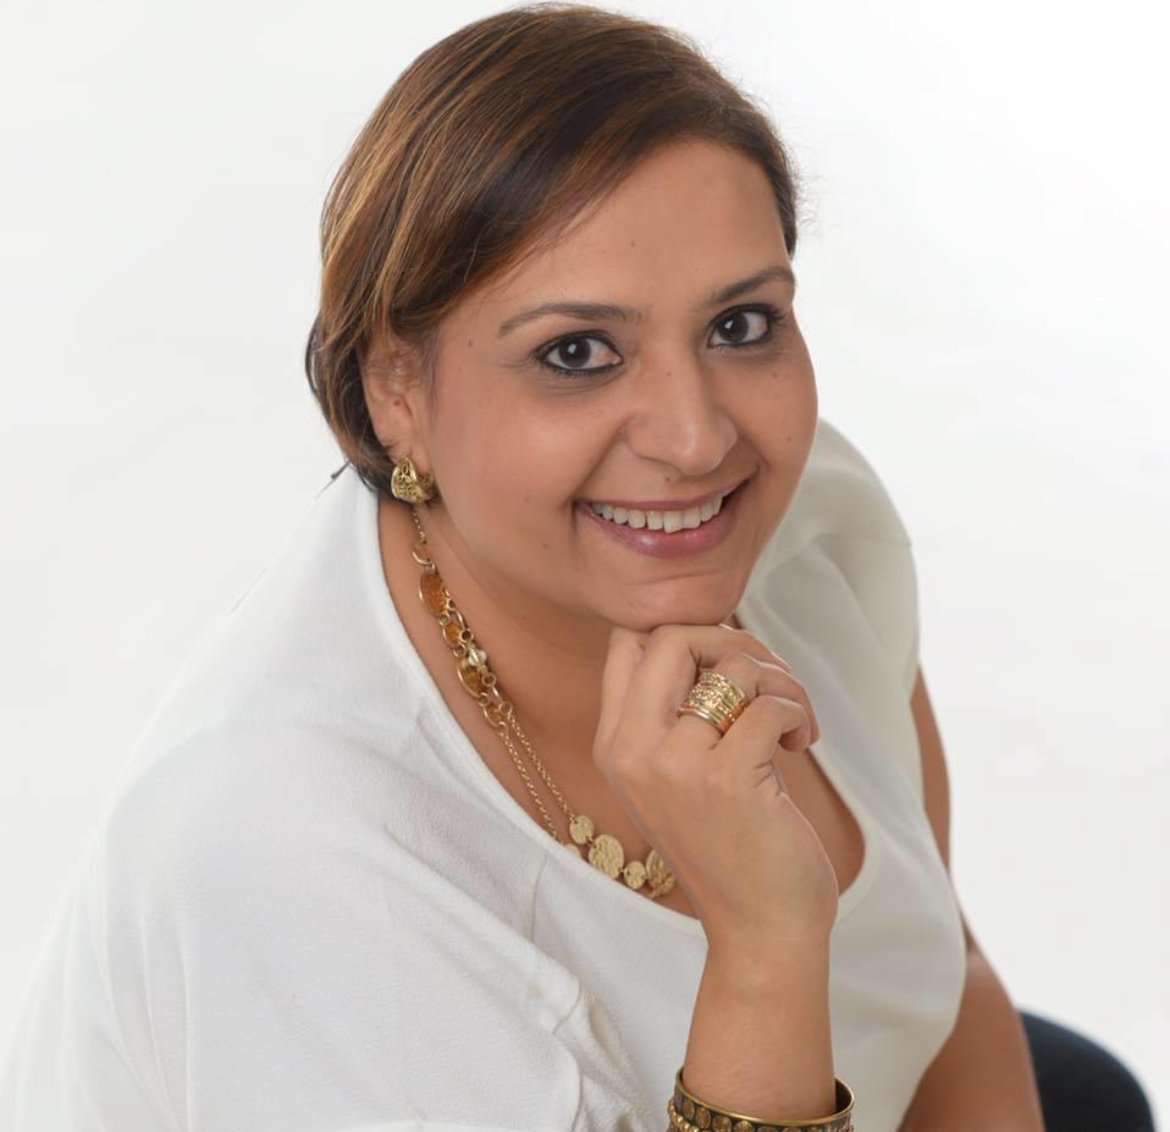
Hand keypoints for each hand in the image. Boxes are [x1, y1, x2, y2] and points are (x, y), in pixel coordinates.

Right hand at [593, 625, 838, 953]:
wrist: (758, 931)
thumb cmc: (730, 845)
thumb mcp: (676, 775)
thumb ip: (674, 712)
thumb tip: (713, 635)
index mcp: (614, 745)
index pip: (628, 642)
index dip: (685, 636)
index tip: (725, 667)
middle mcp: (632, 750)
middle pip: (672, 636)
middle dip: (733, 641)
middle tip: (766, 681)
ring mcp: (676, 766)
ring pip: (733, 664)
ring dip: (780, 680)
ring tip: (791, 720)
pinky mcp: (727, 780)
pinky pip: (771, 703)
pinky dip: (799, 712)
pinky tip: (802, 741)